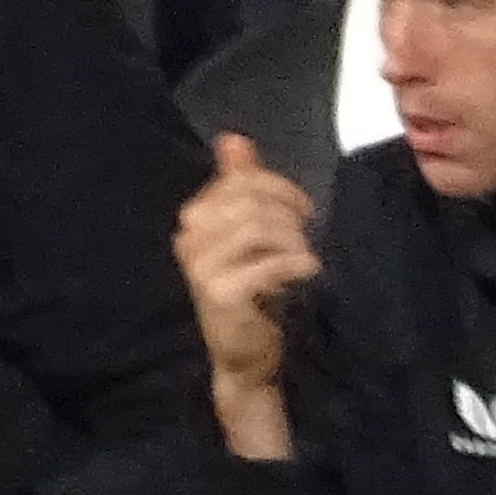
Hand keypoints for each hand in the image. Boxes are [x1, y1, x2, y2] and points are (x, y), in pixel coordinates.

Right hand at [179, 135, 320, 460]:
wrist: (243, 355)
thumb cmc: (251, 291)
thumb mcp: (249, 234)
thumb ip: (240, 187)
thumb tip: (233, 139)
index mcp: (194, 218)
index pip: (239, 180)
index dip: (278, 187)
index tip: (302, 209)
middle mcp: (188, 237)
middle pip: (249, 200)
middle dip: (288, 214)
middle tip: (304, 236)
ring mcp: (200, 265)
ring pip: (259, 227)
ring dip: (293, 240)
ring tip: (303, 257)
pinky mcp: (219, 291)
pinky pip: (267, 261)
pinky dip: (295, 263)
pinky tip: (306, 271)